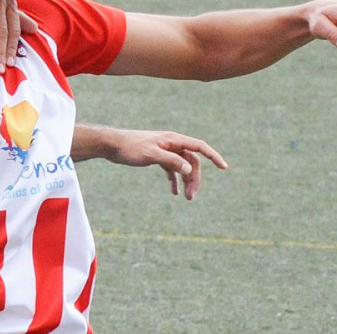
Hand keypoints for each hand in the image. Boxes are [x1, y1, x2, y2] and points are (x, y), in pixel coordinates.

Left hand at [84, 127, 227, 199]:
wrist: (112, 145)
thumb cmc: (130, 147)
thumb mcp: (151, 154)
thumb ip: (170, 160)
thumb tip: (188, 169)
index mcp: (173, 139)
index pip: (199, 147)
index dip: (213, 156)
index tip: (224, 167)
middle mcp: (172, 144)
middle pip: (192, 161)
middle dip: (195, 178)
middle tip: (190, 197)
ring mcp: (165, 151)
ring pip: (183, 166)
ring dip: (186, 181)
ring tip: (185, 198)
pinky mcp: (157, 157)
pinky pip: (171, 169)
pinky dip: (174, 180)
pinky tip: (174, 192)